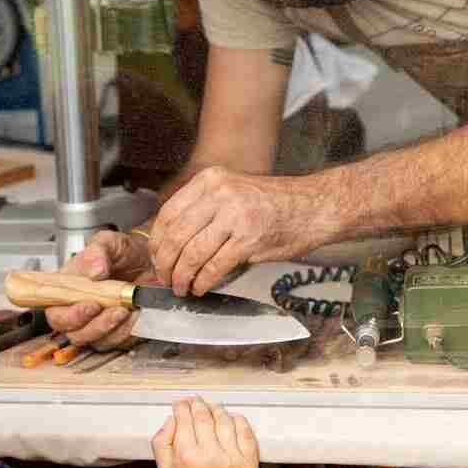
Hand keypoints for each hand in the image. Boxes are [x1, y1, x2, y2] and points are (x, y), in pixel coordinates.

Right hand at [44, 229, 153, 349]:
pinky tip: (138, 314)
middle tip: (115, 309)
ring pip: (98, 341)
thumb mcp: (109, 242)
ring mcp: (98, 323)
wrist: (150, 260)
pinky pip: (120, 341)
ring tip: (128, 309)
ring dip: (114, 329)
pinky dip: (130, 330)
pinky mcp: (118, 331)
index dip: (69, 316)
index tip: (90, 306)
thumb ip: (98, 252)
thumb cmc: (123, 253)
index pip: (56, 313)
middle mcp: (80, 310)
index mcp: (68, 289)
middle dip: (95, 326)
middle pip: (75, 333)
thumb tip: (94, 271)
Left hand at [150, 167, 322, 295]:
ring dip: (182, 276)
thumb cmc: (273, 203)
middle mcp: (220, 194)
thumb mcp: (232, 190)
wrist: (312, 207)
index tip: (155, 257)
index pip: (169, 212)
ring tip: (180, 286)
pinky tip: (201, 287)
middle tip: (163, 277)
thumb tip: (171, 240)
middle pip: (176, 235)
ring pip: (192, 253)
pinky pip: (214, 266)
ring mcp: (235, 216)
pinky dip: (203, 281)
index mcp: (210, 180)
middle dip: (165, 263)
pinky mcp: (249, 240)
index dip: (157, 241)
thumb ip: (202, 208)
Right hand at [152, 398, 258, 467]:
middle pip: (203, 415)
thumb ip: (162, 441)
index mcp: (186, 455)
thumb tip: (172, 419)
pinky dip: (238, 420)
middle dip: (197, 404)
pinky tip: (231, 419)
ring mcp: (231, 457)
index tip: (181, 404)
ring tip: (212, 409)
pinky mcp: (248, 462)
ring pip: (224, 419)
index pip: (184, 418)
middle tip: (195, 402)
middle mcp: (210, 454)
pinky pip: (245, 431)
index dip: (182, 406)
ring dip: (216, 410)